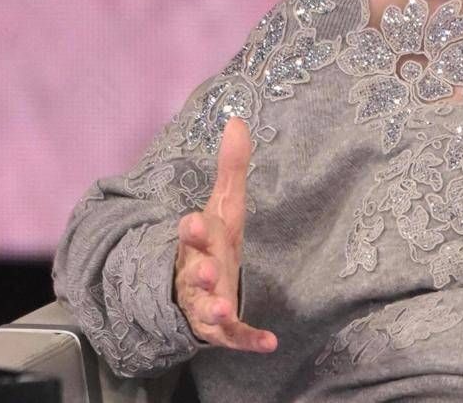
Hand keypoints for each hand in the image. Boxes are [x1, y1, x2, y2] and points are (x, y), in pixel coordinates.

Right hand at [173, 116, 277, 352]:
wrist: (192, 289)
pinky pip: (233, 337)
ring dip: (213, 309)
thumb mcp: (224, 205)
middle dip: (197, 273)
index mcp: (198, 243)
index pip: (192, 234)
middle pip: (193, 273)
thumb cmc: (212, 242)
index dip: (192, 230)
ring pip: (204, 309)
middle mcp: (196, 274)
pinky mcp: (220, 328)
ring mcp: (205, 303)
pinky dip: (249, 341)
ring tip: (223, 309)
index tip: (192, 221)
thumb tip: (238, 119)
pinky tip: (270, 344)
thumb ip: (231, 167)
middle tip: (204, 272)